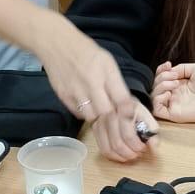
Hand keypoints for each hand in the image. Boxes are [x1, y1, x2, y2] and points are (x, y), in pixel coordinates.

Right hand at [36, 18, 142, 153]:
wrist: (56, 44)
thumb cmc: (86, 52)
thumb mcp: (108, 62)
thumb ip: (117, 85)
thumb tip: (127, 107)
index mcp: (106, 72)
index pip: (121, 99)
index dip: (130, 117)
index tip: (138, 131)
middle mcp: (91, 83)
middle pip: (107, 114)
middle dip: (120, 134)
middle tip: (131, 149)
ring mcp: (76, 92)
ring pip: (93, 118)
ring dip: (106, 131)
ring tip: (117, 144)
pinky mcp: (64, 98)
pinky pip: (80, 115)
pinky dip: (90, 121)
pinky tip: (97, 125)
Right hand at [93, 98, 158, 162]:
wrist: (116, 100)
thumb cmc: (132, 109)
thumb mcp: (146, 114)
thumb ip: (152, 129)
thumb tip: (154, 146)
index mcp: (123, 107)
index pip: (128, 134)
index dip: (137, 145)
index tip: (143, 147)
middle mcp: (108, 114)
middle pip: (118, 142)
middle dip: (131, 152)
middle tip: (139, 152)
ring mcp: (99, 122)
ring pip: (109, 148)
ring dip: (123, 155)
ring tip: (132, 154)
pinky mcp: (95, 129)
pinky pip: (102, 149)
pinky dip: (113, 156)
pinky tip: (121, 155)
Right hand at [151, 62, 194, 123]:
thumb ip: (179, 68)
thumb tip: (168, 72)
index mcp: (180, 85)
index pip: (162, 78)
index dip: (161, 70)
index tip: (168, 65)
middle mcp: (175, 95)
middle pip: (156, 85)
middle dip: (161, 77)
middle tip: (175, 76)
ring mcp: (174, 104)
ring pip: (154, 96)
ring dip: (160, 86)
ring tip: (173, 83)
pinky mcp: (174, 114)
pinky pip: (156, 110)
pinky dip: (158, 99)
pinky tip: (169, 93)